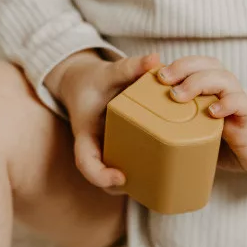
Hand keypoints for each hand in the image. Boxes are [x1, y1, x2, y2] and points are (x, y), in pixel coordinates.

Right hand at [45, 50, 159, 188]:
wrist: (85, 84)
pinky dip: (138, 175)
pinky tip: (161, 174)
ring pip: (111, 180)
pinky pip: (123, 169)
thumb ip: (130, 67)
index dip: (100, 175)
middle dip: (118, 187)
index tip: (121, 178)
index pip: (85, 162)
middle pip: (100, 178)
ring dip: (130, 185)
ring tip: (156, 183)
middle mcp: (93, 147)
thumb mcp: (109, 72)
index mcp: (85, 134)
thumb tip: (155, 59)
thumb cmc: (96, 80)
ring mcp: (103, 152)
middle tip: (144, 184)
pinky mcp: (115, 152)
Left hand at [157, 57, 246, 182]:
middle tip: (164, 80)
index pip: (196, 64)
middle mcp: (225, 89)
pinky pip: (244, 103)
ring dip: (200, 82)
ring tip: (180, 96)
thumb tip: (138, 125)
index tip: (157, 74)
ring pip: (224, 78)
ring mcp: (239, 102)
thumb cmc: (218, 144)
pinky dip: (228, 103)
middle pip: (209, 64)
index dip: (178, 64)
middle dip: (185, 67)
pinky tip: (212, 111)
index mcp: (211, 88)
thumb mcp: (190, 130)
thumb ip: (171, 121)